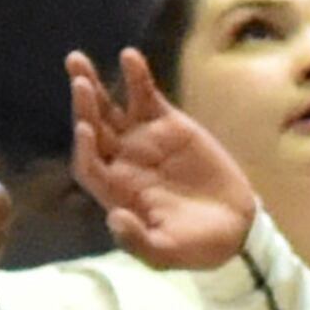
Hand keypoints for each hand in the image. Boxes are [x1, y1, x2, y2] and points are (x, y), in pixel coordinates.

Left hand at [66, 48, 258, 276]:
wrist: (233, 227)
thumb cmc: (196, 246)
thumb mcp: (167, 253)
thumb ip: (139, 240)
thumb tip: (112, 216)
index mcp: (116, 193)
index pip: (89, 166)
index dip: (84, 148)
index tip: (85, 129)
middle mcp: (122, 163)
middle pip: (92, 130)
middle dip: (82, 106)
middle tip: (78, 80)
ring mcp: (143, 141)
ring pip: (110, 109)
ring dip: (94, 86)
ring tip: (76, 61)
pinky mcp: (169, 125)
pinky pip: (146, 97)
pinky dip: (137, 77)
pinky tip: (129, 56)